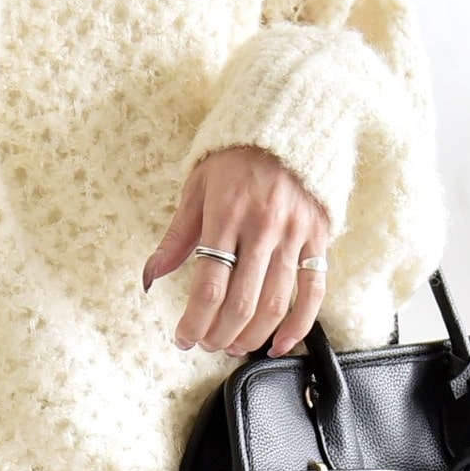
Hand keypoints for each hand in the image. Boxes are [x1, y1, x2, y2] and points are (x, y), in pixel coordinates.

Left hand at [142, 145, 329, 358]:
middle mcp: (262, 228)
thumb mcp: (196, 188)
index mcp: (225, 215)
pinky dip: (298, 326)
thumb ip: (176, 237)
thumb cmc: (233, 158)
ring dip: (251, 335)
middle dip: (219, 333)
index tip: (183, 337)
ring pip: (275, 303)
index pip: (209, 284)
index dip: (194, 320)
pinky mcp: (318, 239)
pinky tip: (279, 344)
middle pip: (241, 301)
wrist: (284, 125)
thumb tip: (150, 276)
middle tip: (205, 343)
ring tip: (232, 345)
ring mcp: (293, 235)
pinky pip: (313, 292)